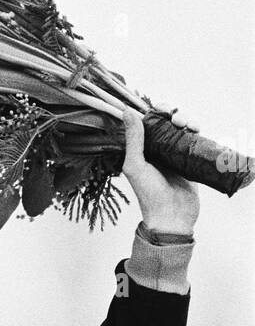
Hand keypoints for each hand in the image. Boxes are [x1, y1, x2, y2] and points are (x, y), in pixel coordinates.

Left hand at [121, 108, 199, 235]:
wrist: (172, 216)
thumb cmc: (149, 194)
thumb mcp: (136, 165)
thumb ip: (133, 139)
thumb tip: (127, 111)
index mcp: (141, 150)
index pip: (148, 123)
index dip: (155, 112)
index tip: (162, 109)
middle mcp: (157, 150)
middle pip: (166, 123)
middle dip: (173, 115)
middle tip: (177, 120)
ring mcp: (174, 155)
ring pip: (182, 129)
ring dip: (186, 120)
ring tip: (189, 125)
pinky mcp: (190, 161)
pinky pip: (194, 141)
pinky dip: (197, 132)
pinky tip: (197, 130)